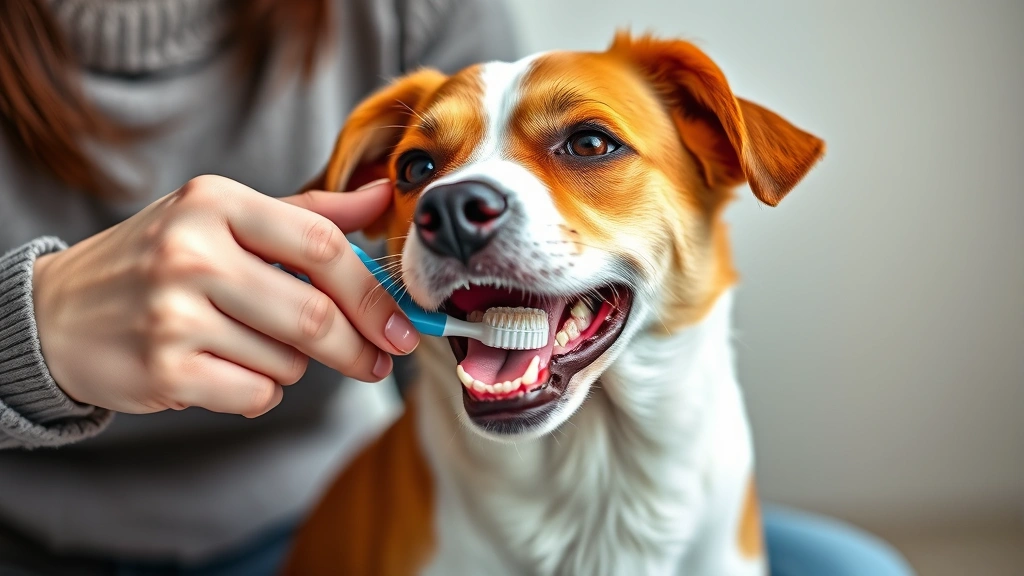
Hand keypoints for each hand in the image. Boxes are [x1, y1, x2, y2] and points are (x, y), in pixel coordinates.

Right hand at [32, 175, 416, 417]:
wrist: (59, 313)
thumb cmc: (161, 259)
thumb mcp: (224, 217)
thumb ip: (307, 212)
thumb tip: (382, 195)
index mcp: (215, 201)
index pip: (323, 245)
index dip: (374, 292)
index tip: (402, 324)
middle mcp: (191, 251)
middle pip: (315, 314)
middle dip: (359, 347)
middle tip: (379, 361)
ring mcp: (173, 312)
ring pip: (288, 361)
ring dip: (292, 364)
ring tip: (251, 343)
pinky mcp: (164, 369)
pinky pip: (256, 394)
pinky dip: (259, 390)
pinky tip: (224, 368)